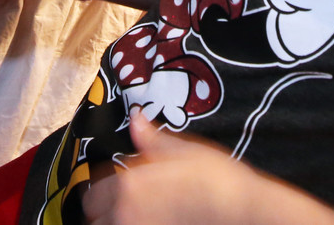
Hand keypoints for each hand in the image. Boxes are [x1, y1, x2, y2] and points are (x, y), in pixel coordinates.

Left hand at [81, 111, 333, 224]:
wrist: (240, 210)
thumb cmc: (216, 180)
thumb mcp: (184, 150)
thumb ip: (152, 139)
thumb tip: (136, 119)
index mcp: (128, 184)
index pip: (94, 186)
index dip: (103, 182)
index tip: (113, 181)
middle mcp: (125, 213)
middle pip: (93, 214)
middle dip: (104, 206)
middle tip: (122, 200)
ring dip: (114, 219)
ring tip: (135, 213)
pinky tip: (149, 220)